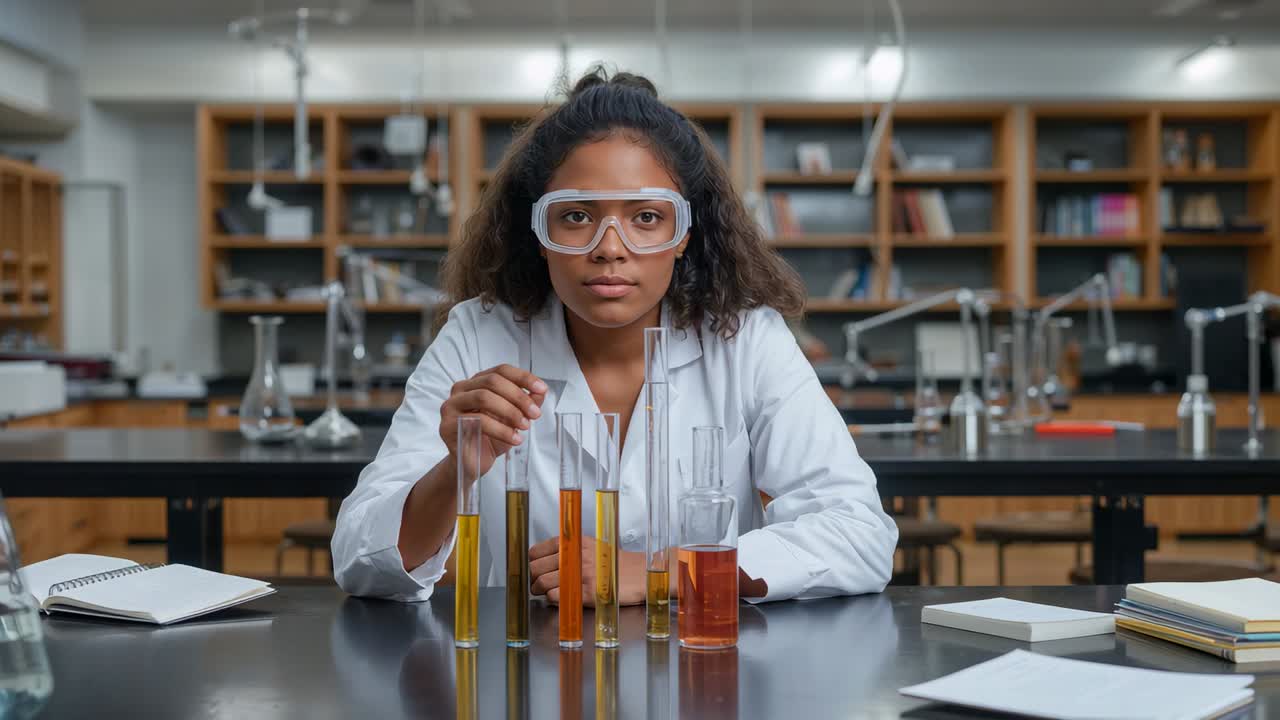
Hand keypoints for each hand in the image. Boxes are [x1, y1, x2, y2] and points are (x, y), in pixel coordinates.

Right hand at [439, 364, 546, 477]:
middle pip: (492, 382)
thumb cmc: (490, 438)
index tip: (541, 389)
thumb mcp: (514, 419)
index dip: (523, 377)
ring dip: (510, 412)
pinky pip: (478, 421)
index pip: (501, 370)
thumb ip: (526, 403)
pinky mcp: (448, 425)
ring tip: (525, 426)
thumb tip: (540, 392)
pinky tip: (514, 439)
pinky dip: (502, 430)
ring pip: (484, 398)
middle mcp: (461, 390)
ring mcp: (451, 406)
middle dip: (518, 397)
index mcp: (476, 383)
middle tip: (535, 413)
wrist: (472, 464)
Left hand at [528, 535, 647, 606]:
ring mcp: (580, 574)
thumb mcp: (590, 546)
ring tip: (549, 594)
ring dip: (542, 592)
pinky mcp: (586, 593)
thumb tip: (543, 560)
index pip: (536, 552)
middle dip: (533, 580)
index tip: (536, 571)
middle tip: (538, 586)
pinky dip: (555, 600)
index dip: (532, 564)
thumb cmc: (614, 562)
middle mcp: (574, 555)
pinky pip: (557, 598)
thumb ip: (568, 550)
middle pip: (535, 569)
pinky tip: (563, 599)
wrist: (639, 574)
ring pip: (543, 584)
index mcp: (573, 542)